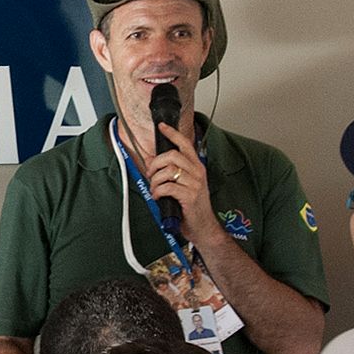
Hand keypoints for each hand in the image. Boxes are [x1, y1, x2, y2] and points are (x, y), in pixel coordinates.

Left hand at [151, 119, 215, 234]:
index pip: (185, 144)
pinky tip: (158, 196)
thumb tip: (150, 160)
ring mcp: (195, 184)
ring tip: (154, 189)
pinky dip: (157, 191)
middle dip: (156, 163)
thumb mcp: (181, 185)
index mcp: (196, 167)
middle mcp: (197, 173)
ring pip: (168, 171)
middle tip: (151, 174)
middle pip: (172, 155)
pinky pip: (168, 187)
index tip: (162, 127)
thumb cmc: (192, 207)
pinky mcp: (190, 196)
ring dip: (155, 180)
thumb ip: (168, 172)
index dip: (172, 133)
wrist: (203, 227)